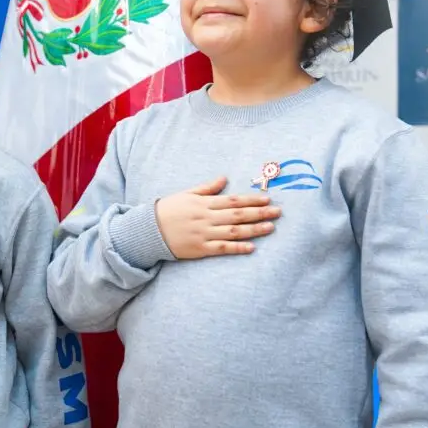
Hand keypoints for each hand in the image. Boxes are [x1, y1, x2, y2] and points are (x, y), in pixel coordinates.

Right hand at [155, 176, 280, 258]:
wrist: (150, 230)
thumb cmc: (169, 209)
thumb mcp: (187, 194)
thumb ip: (207, 188)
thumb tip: (224, 178)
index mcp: (204, 203)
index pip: (232, 200)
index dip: (251, 199)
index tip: (267, 199)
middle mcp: (206, 218)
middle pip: (237, 215)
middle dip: (259, 213)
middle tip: (278, 212)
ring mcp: (204, 234)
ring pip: (234, 232)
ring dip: (254, 230)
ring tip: (271, 227)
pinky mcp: (201, 249)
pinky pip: (222, 248)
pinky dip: (237, 248)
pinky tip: (251, 247)